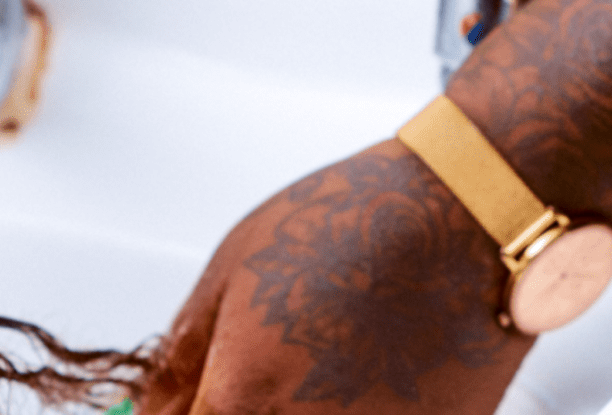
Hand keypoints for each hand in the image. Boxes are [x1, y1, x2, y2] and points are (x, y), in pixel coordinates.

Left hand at [138, 139, 534, 414]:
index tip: (181, 405)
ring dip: (290, 413)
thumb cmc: (358, 223)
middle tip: (253, 376)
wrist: (470, 215)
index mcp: (245, 394)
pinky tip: (364, 373)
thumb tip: (141, 408)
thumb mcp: (233, 269)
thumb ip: (181, 357)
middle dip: (230, 412)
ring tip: (323, 359)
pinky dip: (351, 412)